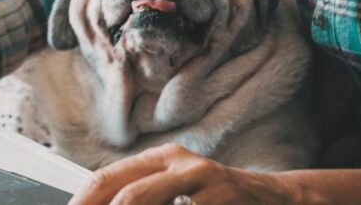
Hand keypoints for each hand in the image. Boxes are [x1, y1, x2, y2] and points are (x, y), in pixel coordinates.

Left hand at [69, 144, 297, 204]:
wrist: (276, 200)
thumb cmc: (218, 201)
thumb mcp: (178, 191)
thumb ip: (145, 196)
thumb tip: (95, 203)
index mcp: (161, 159)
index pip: (108, 178)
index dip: (84, 200)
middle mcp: (179, 162)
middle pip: (124, 191)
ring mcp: (203, 179)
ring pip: (141, 198)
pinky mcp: (222, 198)